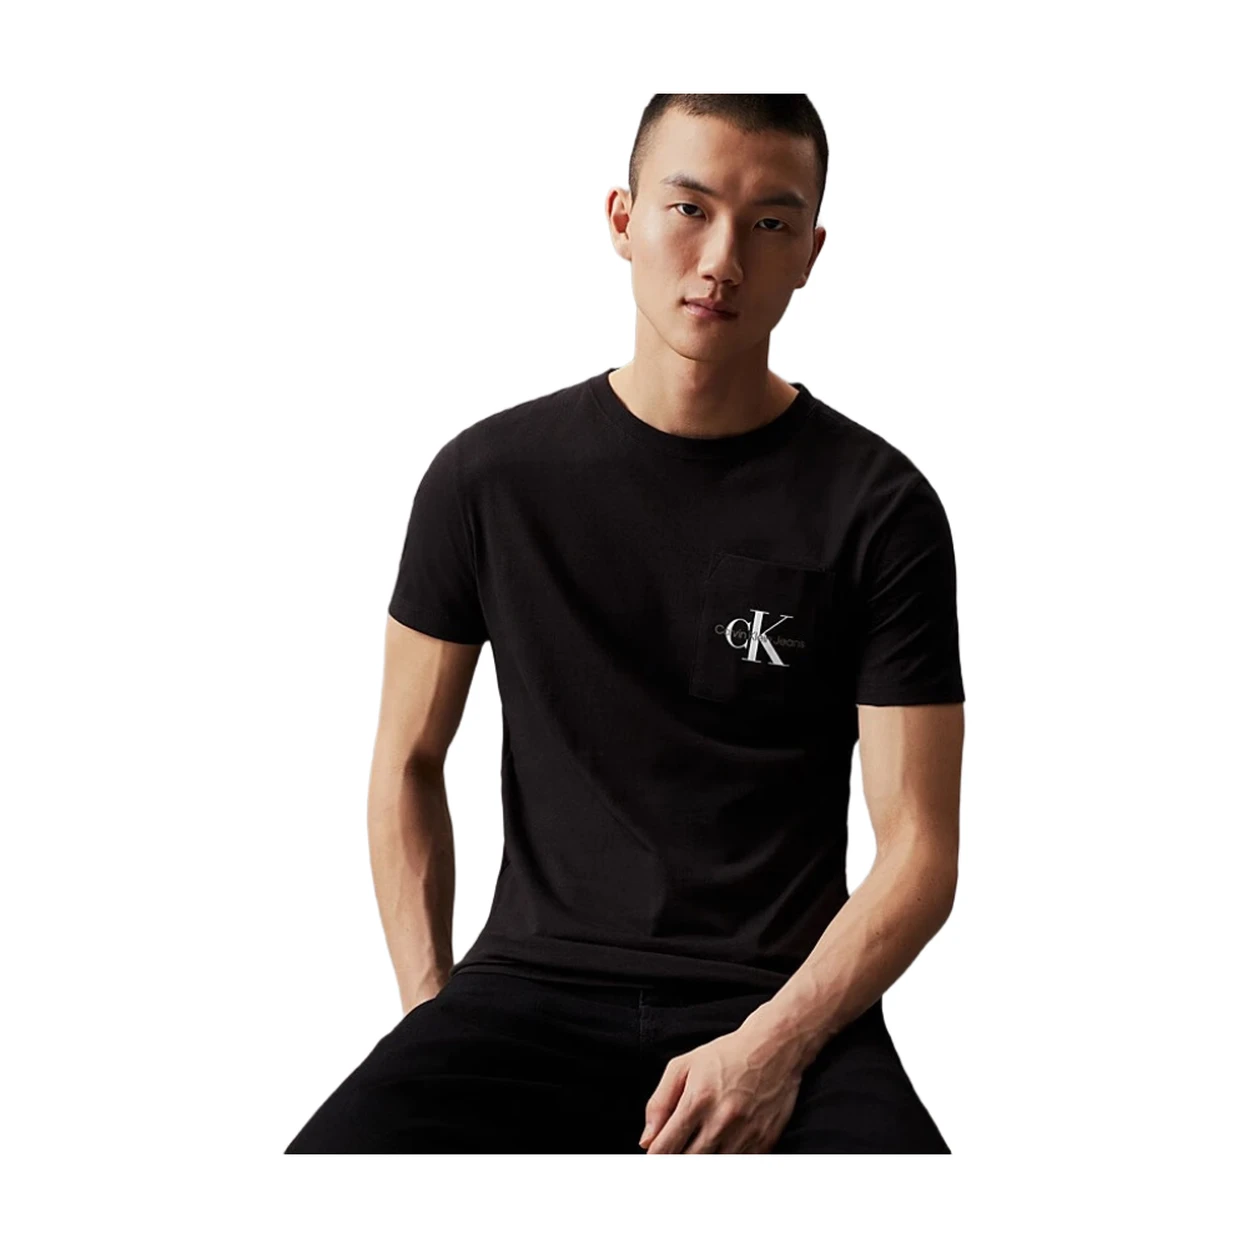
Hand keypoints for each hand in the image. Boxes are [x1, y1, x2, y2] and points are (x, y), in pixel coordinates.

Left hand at [638, 1019, 804, 1153]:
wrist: (774, 1048)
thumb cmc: (725, 1055)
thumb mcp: (683, 1066)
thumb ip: (659, 1103)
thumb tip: (646, 1141)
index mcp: (697, 1100)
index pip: (666, 1147)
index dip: (655, 1157)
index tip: (654, 1156)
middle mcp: (721, 1121)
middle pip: (688, 1163)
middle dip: (675, 1163)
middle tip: (674, 1153)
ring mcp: (745, 1135)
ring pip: (712, 1169)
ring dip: (700, 1163)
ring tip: (695, 1149)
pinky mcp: (764, 1142)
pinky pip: (737, 1166)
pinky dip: (724, 1163)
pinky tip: (719, 1150)